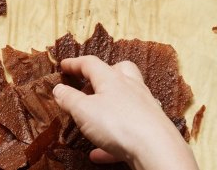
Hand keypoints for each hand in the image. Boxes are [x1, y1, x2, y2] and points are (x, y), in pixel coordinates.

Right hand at [52, 56, 198, 169]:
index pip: (90, 64)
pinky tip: (99, 152)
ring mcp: (144, 107)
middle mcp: (131, 88)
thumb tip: (58, 88)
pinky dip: (112, 139)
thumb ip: (69, 99)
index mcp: (112, 79)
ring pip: (126, 99)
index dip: (75, 64)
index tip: (64, 65)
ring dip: (108, 107)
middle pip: (120, 71)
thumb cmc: (118, 123)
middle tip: (91, 82)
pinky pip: (129, 130)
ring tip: (92, 120)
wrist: (157, 150)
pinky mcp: (151, 128)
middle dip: (105, 74)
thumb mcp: (83, 111)